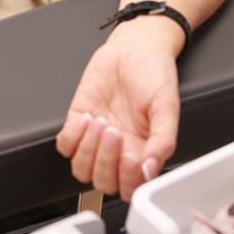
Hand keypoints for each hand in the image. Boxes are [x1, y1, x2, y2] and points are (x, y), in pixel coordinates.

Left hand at [55, 22, 180, 201]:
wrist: (134, 46)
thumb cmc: (154, 73)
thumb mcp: (167, 104)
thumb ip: (164, 139)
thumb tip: (152, 170)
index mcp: (143, 151)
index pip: (130, 187)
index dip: (127, 179)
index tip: (130, 157)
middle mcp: (119, 150)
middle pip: (103, 182)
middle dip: (106, 160)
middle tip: (115, 131)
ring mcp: (97, 138)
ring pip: (82, 169)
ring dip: (89, 150)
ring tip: (101, 121)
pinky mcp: (78, 121)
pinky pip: (66, 145)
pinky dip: (73, 136)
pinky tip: (88, 116)